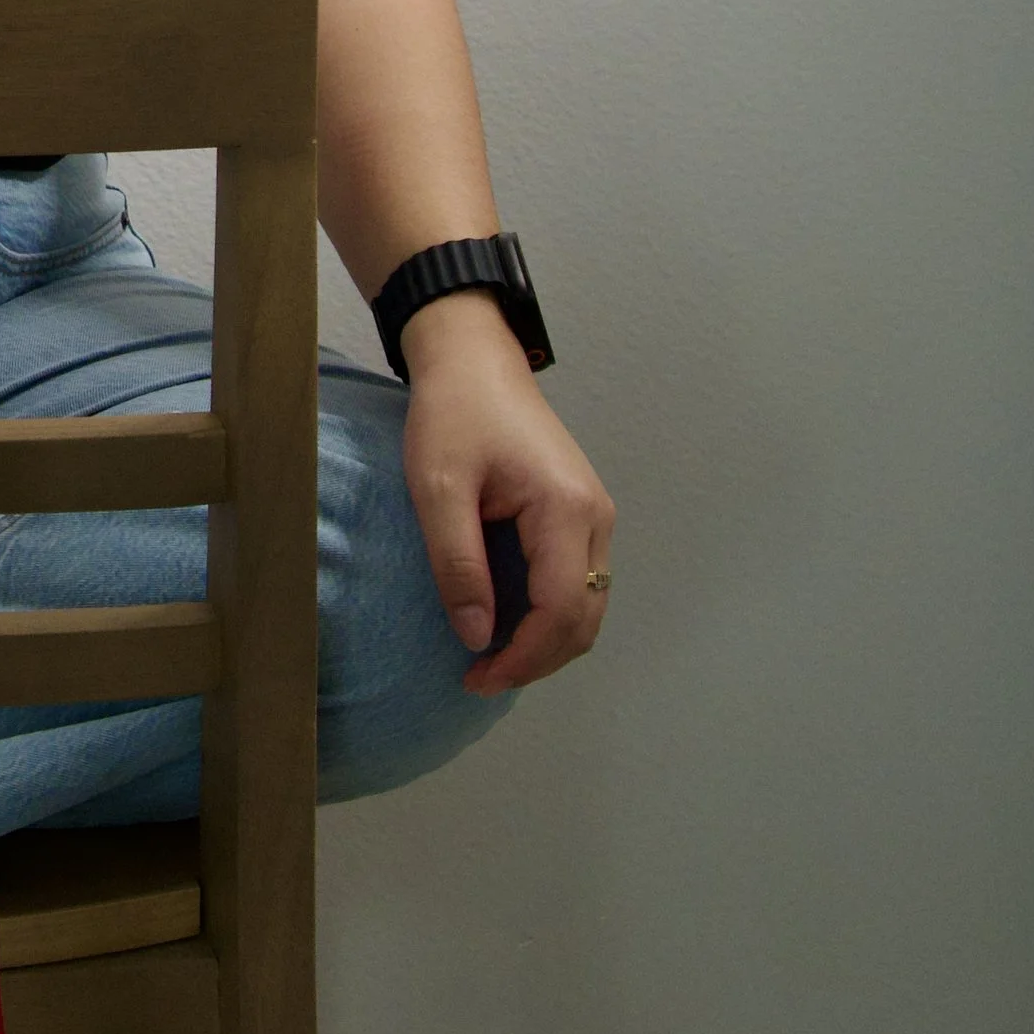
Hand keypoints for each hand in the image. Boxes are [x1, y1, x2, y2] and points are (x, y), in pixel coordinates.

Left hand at [397, 291, 615, 694]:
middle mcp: (595, 516)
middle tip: (479, 676)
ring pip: (587, 604)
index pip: (561, 610)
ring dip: (545, 640)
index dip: (523, 656)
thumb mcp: (438, 486)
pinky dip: (548, 613)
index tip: (476, 677)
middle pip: (585, 618)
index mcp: (566, 509)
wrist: (473, 356)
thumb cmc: (452, 413)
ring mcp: (594, 513)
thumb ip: (458, 563)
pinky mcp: (580, 511)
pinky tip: (505, 618)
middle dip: (537, 659)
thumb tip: (476, 637)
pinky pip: (576, 580)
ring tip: (488, 655)